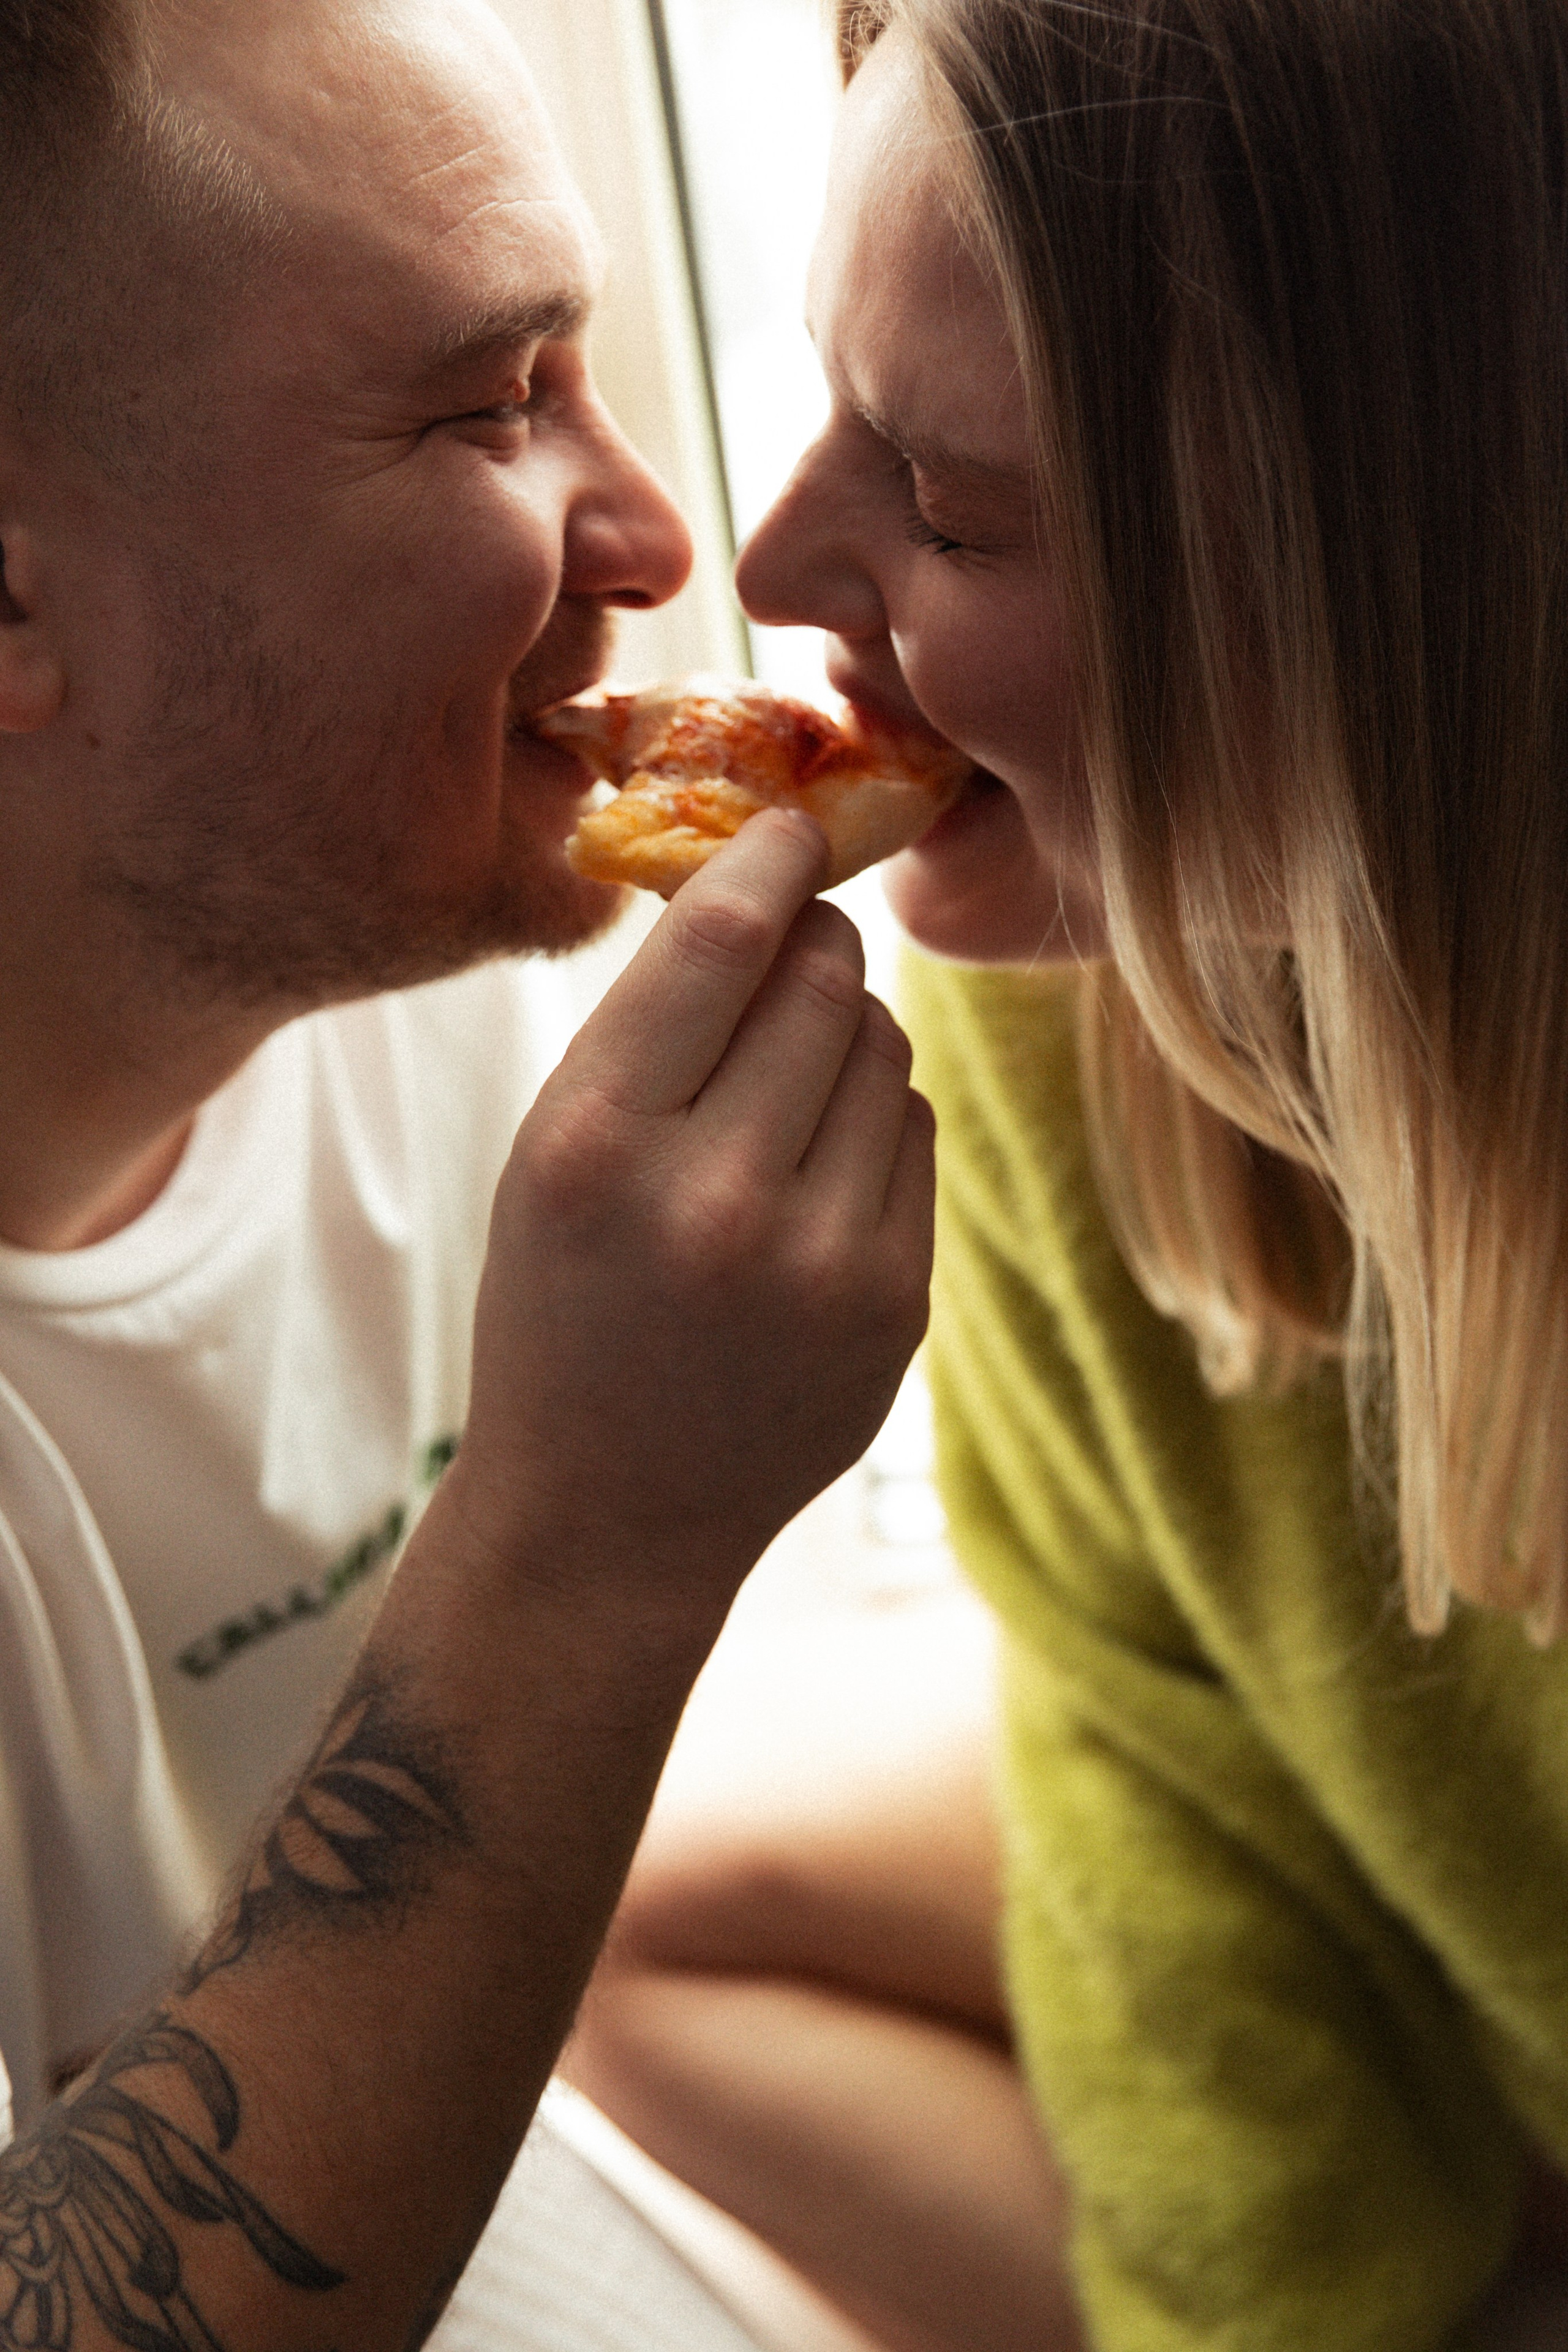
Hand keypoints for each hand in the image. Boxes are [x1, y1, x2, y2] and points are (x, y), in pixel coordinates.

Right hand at [450, 810, 935, 1602]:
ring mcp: (819, 1261)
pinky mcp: (894, 1303)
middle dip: (810, 945)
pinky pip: (912, 1132)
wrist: (610, 1512)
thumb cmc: (562, 1308)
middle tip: (783, 957)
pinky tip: (812, 1177)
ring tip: (778, 1100)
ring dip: (842, 1035)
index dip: (770, 859)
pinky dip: (870, 1122)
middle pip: (824, 979)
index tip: (791, 831)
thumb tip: (767, 885)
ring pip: (884, 1047)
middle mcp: (713, 1201)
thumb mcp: (551, 1156)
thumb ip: (650, 1028)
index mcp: (595, 1147)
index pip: (720, 940)